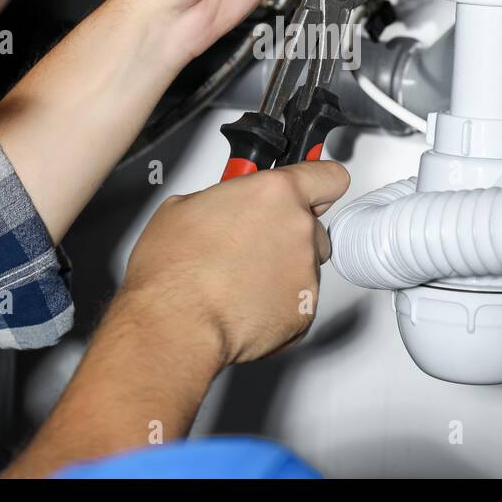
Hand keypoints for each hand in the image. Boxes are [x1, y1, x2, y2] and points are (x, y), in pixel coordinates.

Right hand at [119, 160, 350, 365]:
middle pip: (313, 227)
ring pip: (305, 265)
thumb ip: (225, 199)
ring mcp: (306, 271)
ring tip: (241, 280)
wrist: (176, 324)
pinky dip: (278, 303)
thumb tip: (227, 206)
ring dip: (282, 270)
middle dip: (289, 234)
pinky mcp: (305, 310)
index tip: (316, 189)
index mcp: (275, 193)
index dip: (320, 184)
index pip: (328, 177)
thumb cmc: (174, 270)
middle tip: (254, 244)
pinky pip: (298, 301)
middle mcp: (299, 229)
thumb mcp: (184, 207)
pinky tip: (244, 304)